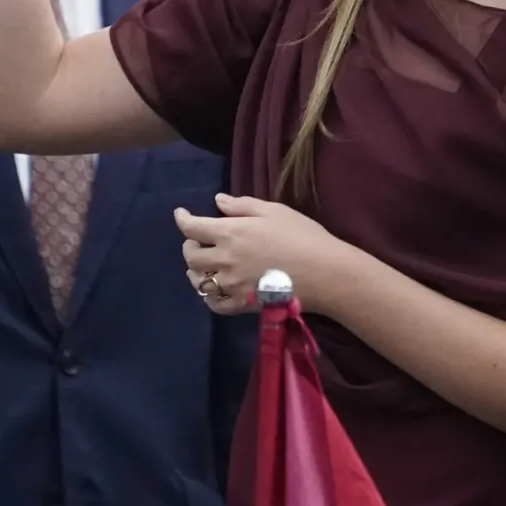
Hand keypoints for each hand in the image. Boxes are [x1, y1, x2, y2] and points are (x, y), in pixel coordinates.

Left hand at [175, 194, 356, 315]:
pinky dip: (208, 297)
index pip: (192, 227)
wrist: (324, 273)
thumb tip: (218, 201)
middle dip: (188, 245)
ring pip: (198, 281)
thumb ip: (242, 205)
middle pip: (190, 256)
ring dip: (194, 271)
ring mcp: (231, 285)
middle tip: (196, 241)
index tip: (181, 213)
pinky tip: (214, 290)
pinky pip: (214, 304)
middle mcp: (224, 259)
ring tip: (201, 266)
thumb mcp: (274, 211)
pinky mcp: (241, 304)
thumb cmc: (302, 236)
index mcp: (230, 233)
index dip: (182, 218)